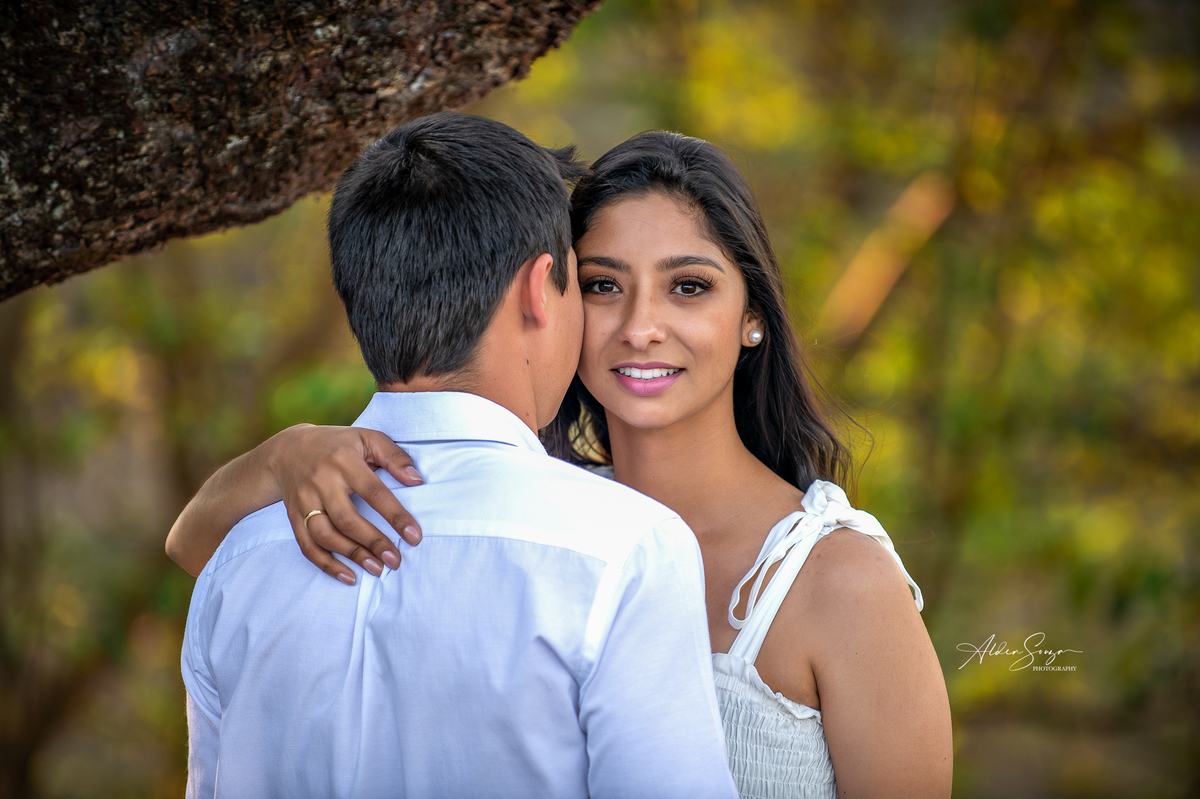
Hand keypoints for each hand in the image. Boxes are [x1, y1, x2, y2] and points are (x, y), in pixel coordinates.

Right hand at [269, 424, 423, 584]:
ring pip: (325, 534)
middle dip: (373, 542)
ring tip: (377, 569)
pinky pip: (306, 545)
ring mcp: (304, 500)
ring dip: (352, 555)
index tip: (414, 536)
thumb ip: (394, 456)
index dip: (395, 516)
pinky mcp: (293, 516)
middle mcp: (321, 481)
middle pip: (347, 518)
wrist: (288, 450)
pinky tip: (348, 576)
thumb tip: (418, 480)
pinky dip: (326, 564)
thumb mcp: (368, 438)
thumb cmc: (338, 445)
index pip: (373, 491)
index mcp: (344, 460)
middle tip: (396, 560)